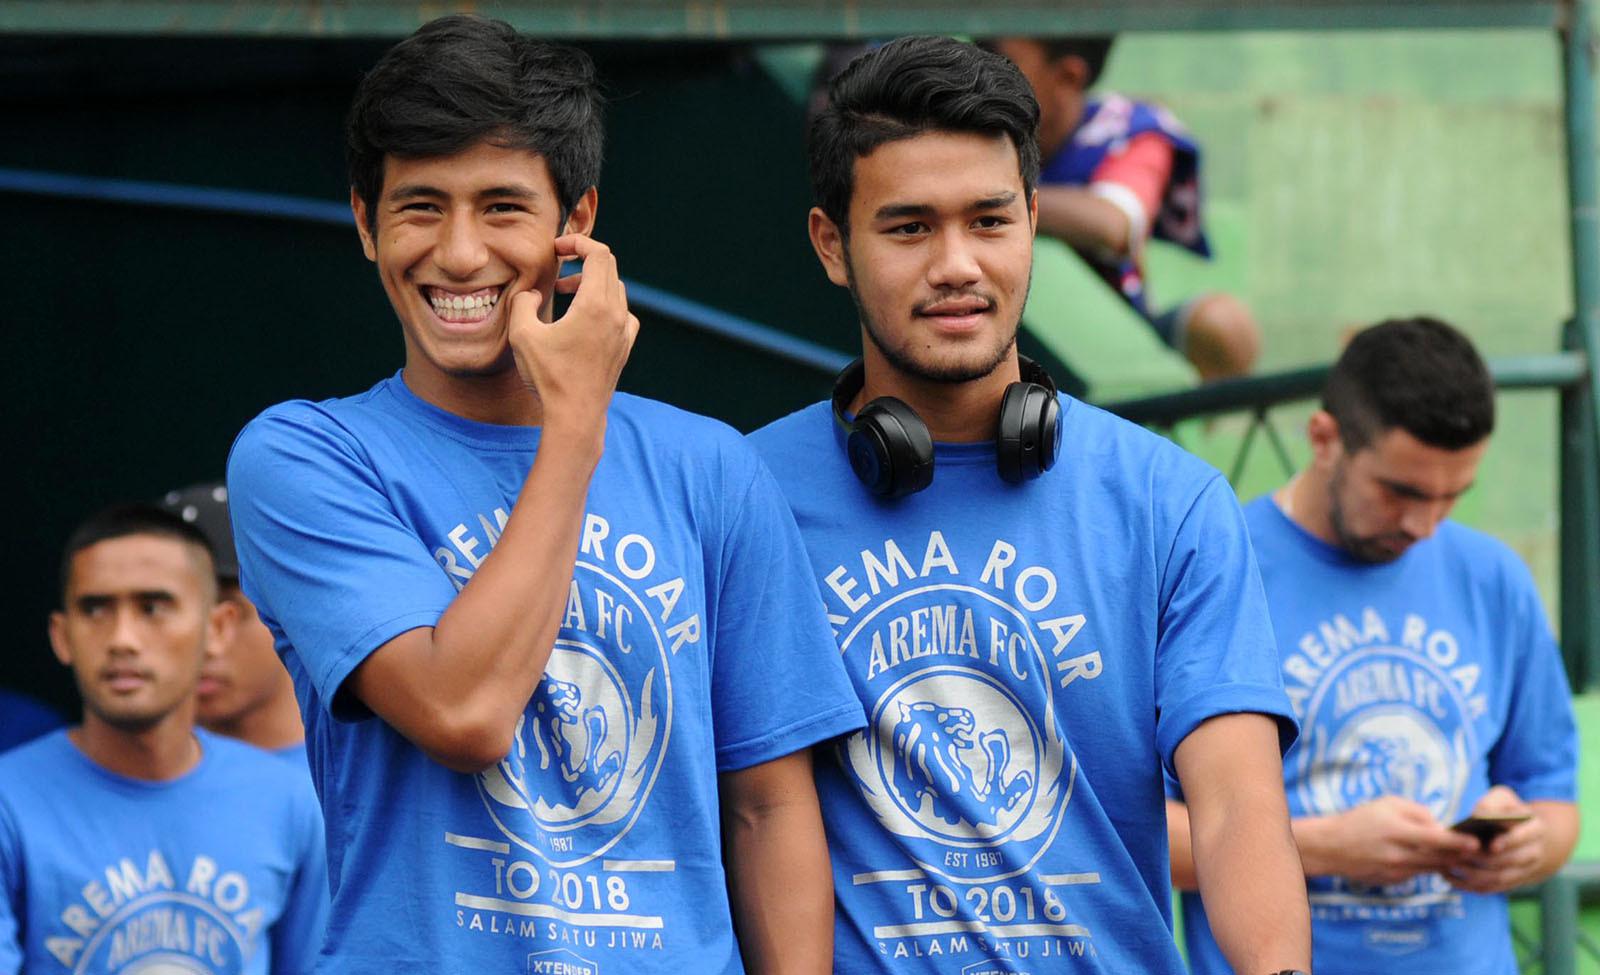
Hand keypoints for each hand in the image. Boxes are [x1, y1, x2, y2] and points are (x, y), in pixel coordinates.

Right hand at [507, 234, 639, 433]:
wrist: (575, 416)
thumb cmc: (549, 377)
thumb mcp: (522, 335)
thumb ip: (522, 302)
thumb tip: (532, 292)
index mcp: (596, 305)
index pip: (599, 253)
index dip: (577, 242)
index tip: (557, 248)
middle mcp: (617, 314)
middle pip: (608, 267)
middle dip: (582, 260)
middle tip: (559, 268)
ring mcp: (624, 331)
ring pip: (615, 289)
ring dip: (591, 283)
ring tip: (566, 293)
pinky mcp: (625, 347)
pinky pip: (621, 312)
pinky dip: (604, 304)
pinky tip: (585, 318)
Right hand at [1328, 796, 1479, 886]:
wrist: (1331, 846)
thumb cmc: (1361, 819)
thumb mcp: (1387, 804)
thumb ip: (1417, 812)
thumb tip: (1440, 826)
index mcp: (1398, 831)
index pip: (1437, 839)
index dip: (1460, 842)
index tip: (1477, 842)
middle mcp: (1399, 854)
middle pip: (1439, 857)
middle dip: (1460, 854)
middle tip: (1478, 849)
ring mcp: (1396, 870)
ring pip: (1431, 868)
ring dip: (1446, 861)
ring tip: (1458, 853)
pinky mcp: (1394, 880)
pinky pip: (1417, 873)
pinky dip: (1425, 865)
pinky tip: (1426, 857)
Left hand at [1446, 786, 1547, 893]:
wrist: (1519, 832)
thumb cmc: (1504, 810)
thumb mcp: (1502, 798)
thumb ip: (1492, 802)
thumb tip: (1478, 814)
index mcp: (1535, 829)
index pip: (1524, 837)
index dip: (1508, 842)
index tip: (1491, 845)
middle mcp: (1534, 852)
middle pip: (1510, 861)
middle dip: (1484, 859)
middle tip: (1459, 855)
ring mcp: (1524, 870)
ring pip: (1500, 878)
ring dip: (1474, 874)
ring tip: (1450, 865)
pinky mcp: (1510, 883)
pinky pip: (1492, 888)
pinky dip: (1471, 886)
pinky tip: (1450, 878)